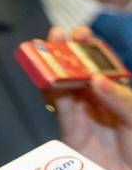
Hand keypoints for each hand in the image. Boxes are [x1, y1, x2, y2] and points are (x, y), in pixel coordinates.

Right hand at [49, 25, 131, 169]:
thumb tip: (97, 79)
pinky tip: (48, 76)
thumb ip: (121, 100)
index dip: (91, 52)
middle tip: (59, 35)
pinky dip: (52, 91)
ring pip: (65, 87)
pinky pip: (59, 108)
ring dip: (55, 67)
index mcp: (119, 101)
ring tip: (47, 48)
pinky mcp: (70, 135)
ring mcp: (84, 120)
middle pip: (79, 75)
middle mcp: (100, 108)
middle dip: (67, 54)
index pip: (102, 70)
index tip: (82, 34)